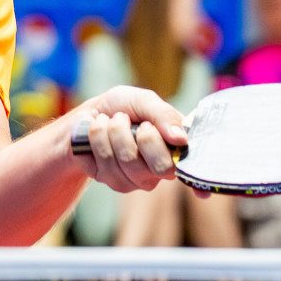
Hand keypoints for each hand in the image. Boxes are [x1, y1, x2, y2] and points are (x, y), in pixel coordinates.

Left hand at [71, 85, 188, 194]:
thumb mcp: (144, 101)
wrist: (89, 113)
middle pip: (159, 166)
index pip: (187, 171)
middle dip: (142, 134)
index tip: (190, 168)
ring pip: (123, 159)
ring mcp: (128, 180)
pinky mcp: (103, 178)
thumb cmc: (123, 107)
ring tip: (109, 120)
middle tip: (129, 120)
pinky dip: (94, 135)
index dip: (192, 175)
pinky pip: (98, 159)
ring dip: (111, 129)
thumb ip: (164, 115)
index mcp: (172, 154)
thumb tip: (180, 138)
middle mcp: (154, 173)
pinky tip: (96, 131)